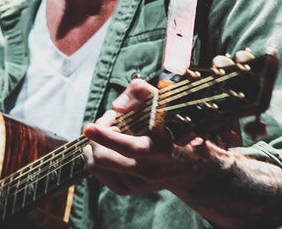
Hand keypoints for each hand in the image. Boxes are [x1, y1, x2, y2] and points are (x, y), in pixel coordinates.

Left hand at [82, 78, 227, 195]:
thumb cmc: (177, 126)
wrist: (192, 165)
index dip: (107, 137)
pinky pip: (99, 174)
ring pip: (97, 167)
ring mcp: (138, 184)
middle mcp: (150, 171)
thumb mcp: (166, 103)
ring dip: (94, 145)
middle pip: (105, 159)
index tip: (89, 127)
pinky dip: (95, 157)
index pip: (131, 148)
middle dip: (96, 137)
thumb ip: (142, 93)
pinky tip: (106, 146)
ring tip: (107, 132)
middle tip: (107, 121)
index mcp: (163, 149)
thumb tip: (118, 107)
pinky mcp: (129, 189)